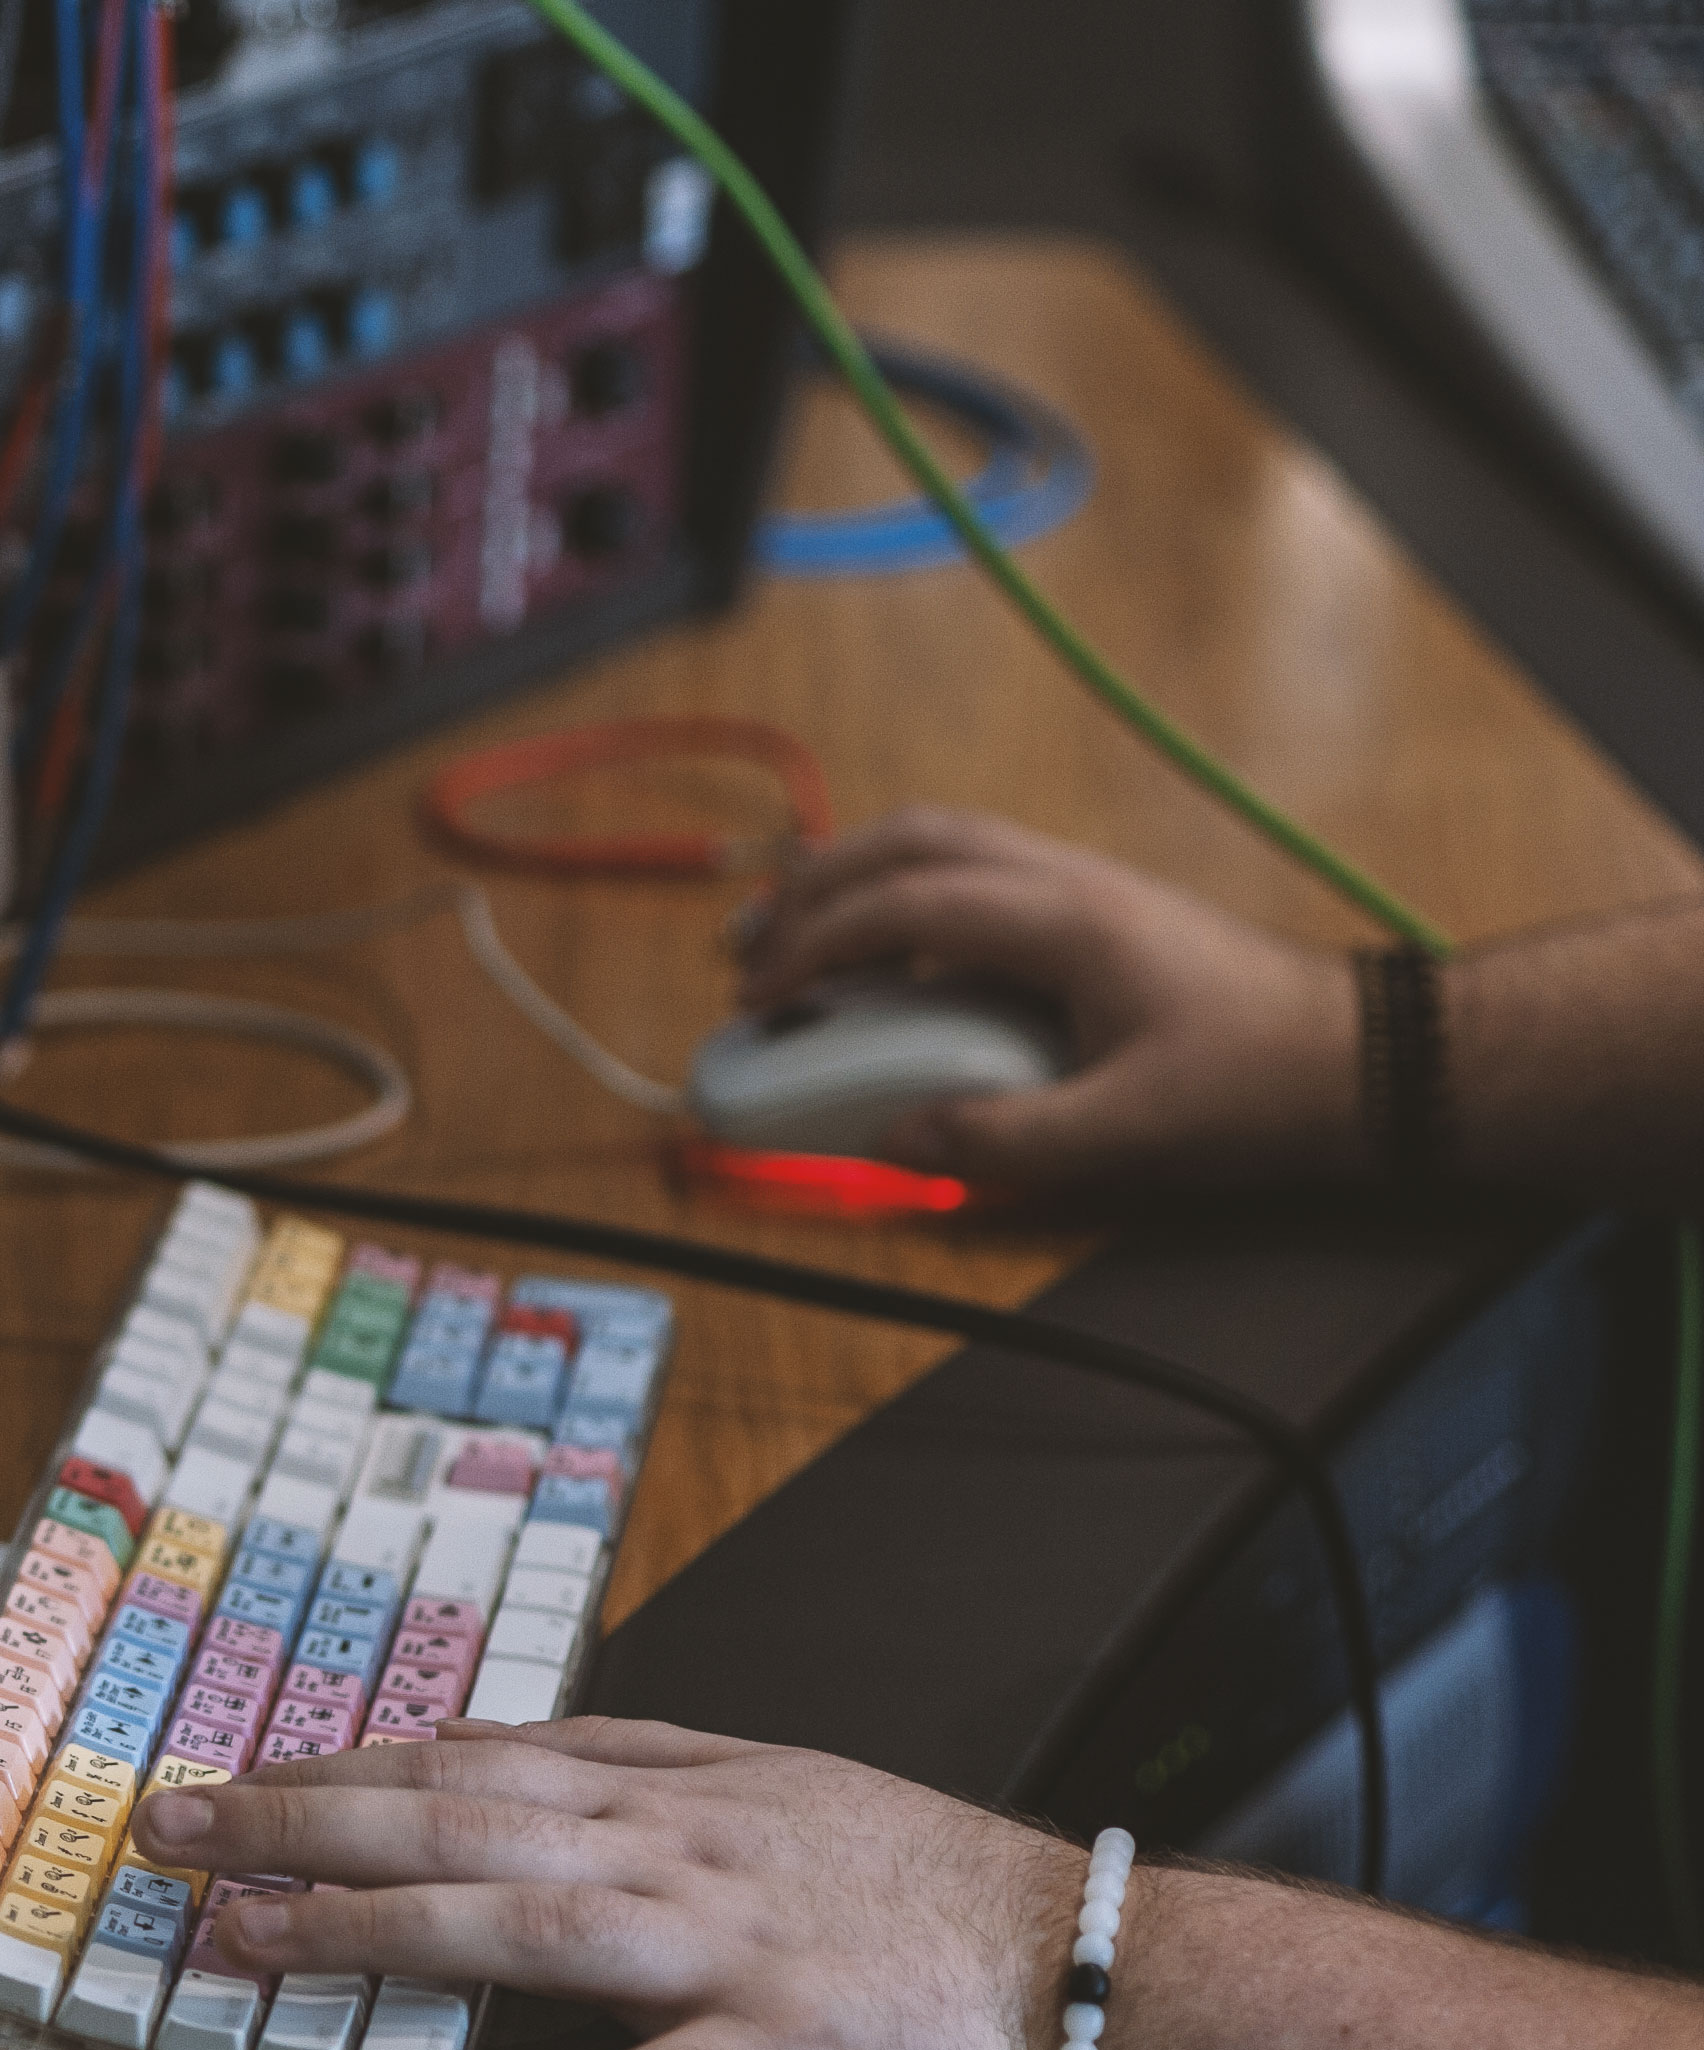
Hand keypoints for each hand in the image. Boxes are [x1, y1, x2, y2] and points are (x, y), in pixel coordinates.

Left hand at [128, 1717, 1082, 2049]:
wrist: (1081, 1971)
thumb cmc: (916, 1885)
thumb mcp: (768, 1780)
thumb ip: (632, 1761)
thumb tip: (494, 1741)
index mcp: (671, 1787)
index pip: (467, 1758)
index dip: (335, 1766)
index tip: (229, 1774)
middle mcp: (678, 1851)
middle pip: (455, 1818)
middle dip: (297, 1820)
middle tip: (171, 1830)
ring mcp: (725, 1950)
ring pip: (516, 1925)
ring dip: (367, 1932)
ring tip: (245, 1947)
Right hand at [732, 808, 1363, 1190]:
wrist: (1368, 1057)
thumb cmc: (1263, 1088)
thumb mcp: (1127, 1134)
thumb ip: (1000, 1141)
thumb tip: (894, 1140)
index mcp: (1066, 922)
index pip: (903, 906)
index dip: (812, 948)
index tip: (757, 1000)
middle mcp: (1069, 883)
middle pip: (909, 840)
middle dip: (812, 889)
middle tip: (749, 954)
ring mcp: (1085, 887)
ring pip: (942, 843)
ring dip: (856, 882)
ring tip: (795, 943)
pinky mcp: (1098, 911)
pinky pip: (975, 876)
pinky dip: (905, 900)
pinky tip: (886, 961)